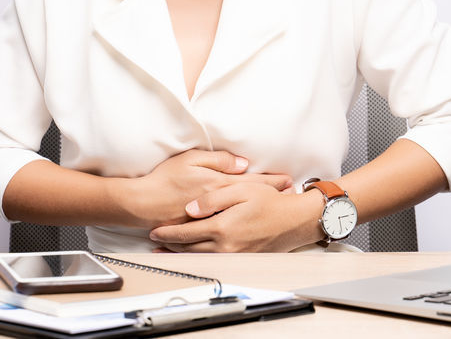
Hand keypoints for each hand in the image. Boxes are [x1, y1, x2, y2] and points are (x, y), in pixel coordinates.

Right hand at [119, 150, 292, 228]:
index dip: (271, 181)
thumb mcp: (190, 159)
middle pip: (252, 202)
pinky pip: (228, 232)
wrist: (141, 203)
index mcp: (217, 185)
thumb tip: (243, 164)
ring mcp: (211, 222)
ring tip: (279, 214)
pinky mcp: (203, 234)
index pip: (251, 182)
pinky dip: (243, 230)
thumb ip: (219, 160)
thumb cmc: (164, 179)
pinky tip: (253, 230)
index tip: (288, 181)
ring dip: (261, 216)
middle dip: (272, 199)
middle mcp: (219, 206)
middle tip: (289, 197)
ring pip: (244, 219)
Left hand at [148, 182, 325, 251]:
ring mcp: (234, 255)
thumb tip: (190, 209)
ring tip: (166, 250)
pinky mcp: (241, 259)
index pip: (187, 232)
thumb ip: (214, 198)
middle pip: (189, 248)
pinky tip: (192, 254)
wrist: (295, 221)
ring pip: (199, 257)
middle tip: (155, 240)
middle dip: (170, 244)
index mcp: (223, 227)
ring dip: (180, 254)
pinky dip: (197, 258)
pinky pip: (213, 260)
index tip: (155, 230)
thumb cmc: (271, 202)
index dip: (169, 232)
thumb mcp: (242, 190)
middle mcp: (226, 246)